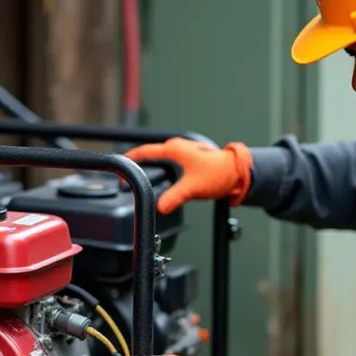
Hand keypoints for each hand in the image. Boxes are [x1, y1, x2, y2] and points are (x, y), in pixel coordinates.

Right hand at [122, 137, 252, 213]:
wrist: (237, 173)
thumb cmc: (218, 174)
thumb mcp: (193, 188)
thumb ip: (174, 197)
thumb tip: (159, 207)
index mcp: (174, 149)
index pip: (144, 151)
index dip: (129, 159)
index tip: (118, 166)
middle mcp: (177, 147)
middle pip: (149, 154)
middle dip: (136, 165)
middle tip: (126, 178)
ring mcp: (183, 152)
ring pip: (159, 159)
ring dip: (149, 168)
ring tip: (138, 180)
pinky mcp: (188, 160)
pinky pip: (167, 163)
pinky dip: (160, 170)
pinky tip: (159, 181)